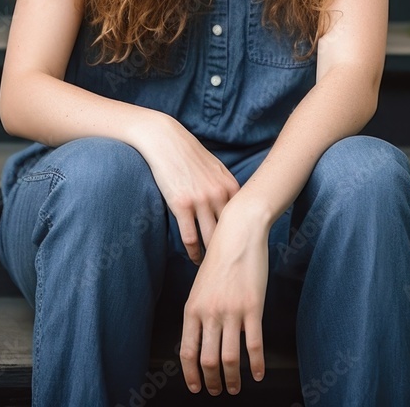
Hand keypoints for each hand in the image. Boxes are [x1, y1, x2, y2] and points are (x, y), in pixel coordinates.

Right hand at [140, 116, 240, 263]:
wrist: (165, 140)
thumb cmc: (189, 154)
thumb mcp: (215, 167)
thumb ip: (226, 187)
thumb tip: (234, 207)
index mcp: (230, 186)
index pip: (243, 219)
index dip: (245, 237)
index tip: (244, 251)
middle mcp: (219, 194)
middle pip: (230, 232)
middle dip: (232, 251)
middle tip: (233, 267)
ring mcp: (200, 201)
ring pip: (211, 239)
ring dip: (213, 256)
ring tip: (214, 269)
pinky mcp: (181, 205)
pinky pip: (190, 238)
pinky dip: (194, 253)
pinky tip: (195, 259)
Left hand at [180, 202, 268, 394]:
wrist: (238, 232)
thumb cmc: (220, 257)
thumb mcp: (201, 285)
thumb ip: (199, 311)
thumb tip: (199, 338)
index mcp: (192, 308)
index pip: (187, 352)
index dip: (191, 375)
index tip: (197, 387)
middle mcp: (210, 313)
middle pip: (208, 360)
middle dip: (213, 381)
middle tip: (218, 390)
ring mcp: (231, 311)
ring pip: (230, 359)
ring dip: (233, 379)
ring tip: (236, 387)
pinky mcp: (253, 307)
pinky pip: (254, 346)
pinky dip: (257, 365)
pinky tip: (259, 373)